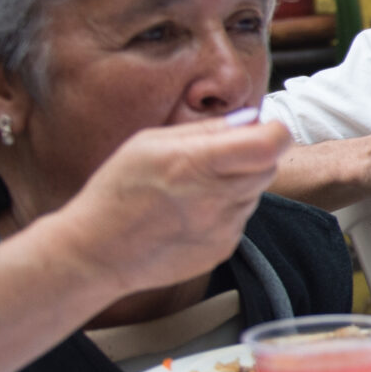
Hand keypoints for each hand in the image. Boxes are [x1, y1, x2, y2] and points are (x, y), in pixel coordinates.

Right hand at [46, 117, 291, 295]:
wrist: (97, 252)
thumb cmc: (116, 192)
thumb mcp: (150, 143)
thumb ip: (205, 129)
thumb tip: (250, 119)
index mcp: (196, 164)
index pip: (270, 144)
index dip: (273, 132)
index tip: (261, 129)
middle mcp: (216, 199)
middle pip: (269, 166)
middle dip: (255, 155)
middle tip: (220, 155)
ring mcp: (223, 228)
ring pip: (254, 193)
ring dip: (237, 183)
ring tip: (194, 187)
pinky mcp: (223, 248)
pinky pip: (240, 219)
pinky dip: (225, 210)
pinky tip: (190, 212)